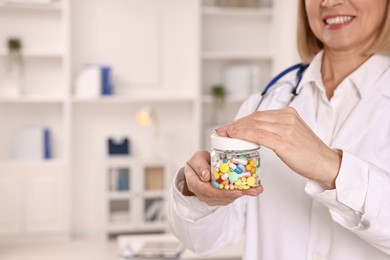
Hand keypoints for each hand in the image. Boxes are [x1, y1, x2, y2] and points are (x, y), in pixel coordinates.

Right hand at [182, 150, 262, 205]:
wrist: (197, 167)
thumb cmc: (197, 162)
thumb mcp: (197, 159)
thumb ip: (200, 166)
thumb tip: (206, 176)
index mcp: (194, 183)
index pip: (207, 190)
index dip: (222, 192)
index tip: (235, 191)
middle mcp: (201, 193)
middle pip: (219, 197)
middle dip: (236, 194)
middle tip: (251, 190)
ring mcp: (209, 197)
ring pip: (225, 199)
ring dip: (241, 194)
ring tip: (254, 190)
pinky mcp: (217, 197)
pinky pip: (228, 197)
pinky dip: (239, 193)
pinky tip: (250, 190)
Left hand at [216, 107, 340, 188]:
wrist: (325, 163)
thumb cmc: (308, 153)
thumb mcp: (292, 135)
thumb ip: (276, 130)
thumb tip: (256, 133)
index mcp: (288, 114)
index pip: (259, 115)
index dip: (241, 120)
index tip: (228, 126)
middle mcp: (286, 117)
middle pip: (254, 118)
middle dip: (235, 124)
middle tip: (221, 130)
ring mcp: (285, 128)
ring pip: (254, 125)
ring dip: (236, 129)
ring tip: (223, 134)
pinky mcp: (284, 141)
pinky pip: (258, 135)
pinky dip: (243, 135)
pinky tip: (234, 137)